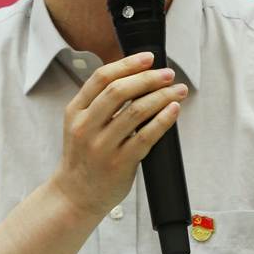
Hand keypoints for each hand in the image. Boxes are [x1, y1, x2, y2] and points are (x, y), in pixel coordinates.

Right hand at [49, 51, 187, 217]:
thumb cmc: (84, 157)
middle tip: (168, 74)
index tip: (148, 58)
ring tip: (178, 91)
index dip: (127, 64)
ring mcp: (102, 147)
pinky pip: (146, 137)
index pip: (101, 78)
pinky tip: (173, 110)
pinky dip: (163, 120)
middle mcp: (86, 127)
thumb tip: (137, 77)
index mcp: (76, 112)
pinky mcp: (119, 164)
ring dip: (162, 96)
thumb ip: (99, 103)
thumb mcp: (79, 125)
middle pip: (119, 91)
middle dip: (148, 78)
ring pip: (136, 112)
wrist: (76, 195)